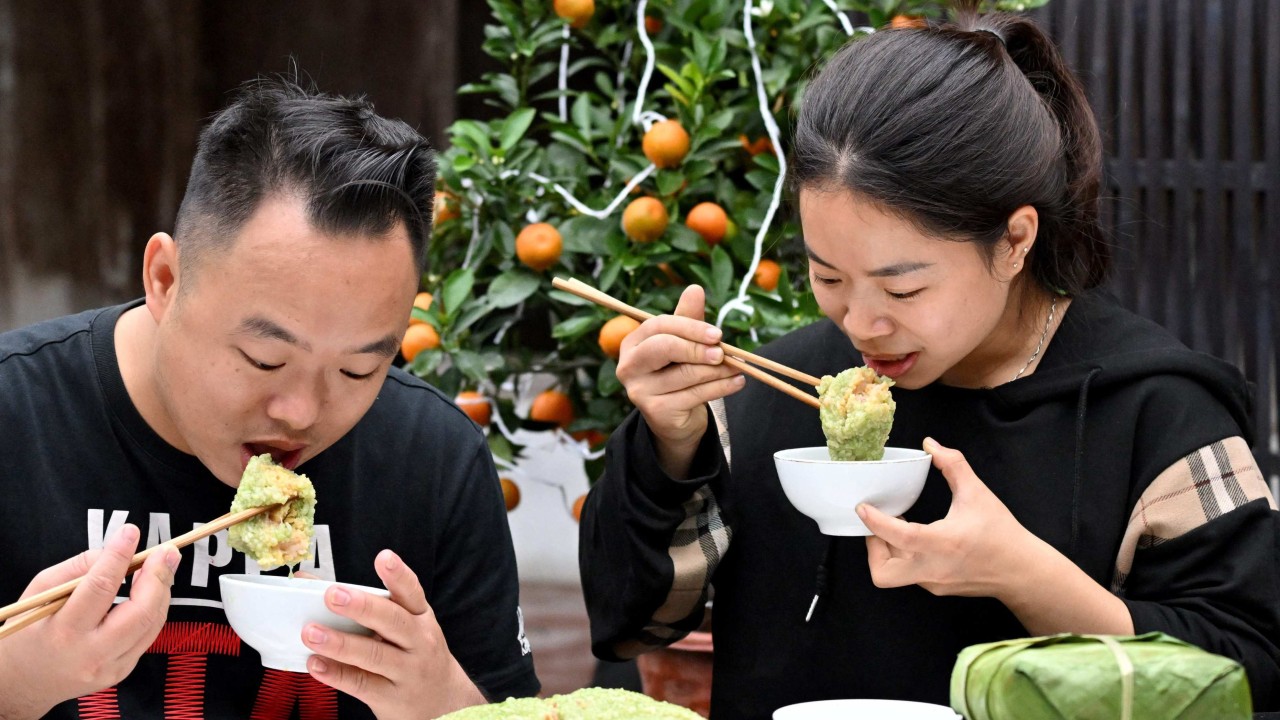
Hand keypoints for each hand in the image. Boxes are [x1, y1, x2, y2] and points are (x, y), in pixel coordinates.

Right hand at [0, 524, 178, 719]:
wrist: (24, 681)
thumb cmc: (30, 629)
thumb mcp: (41, 592)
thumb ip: (78, 568)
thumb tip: (117, 551)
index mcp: (63, 632)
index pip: (100, 587)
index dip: (119, 556)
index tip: (131, 532)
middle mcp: (90, 654)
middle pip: (140, 611)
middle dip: (158, 576)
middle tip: (167, 550)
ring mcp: (110, 667)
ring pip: (152, 622)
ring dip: (162, 589)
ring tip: (163, 564)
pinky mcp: (121, 671)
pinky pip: (149, 635)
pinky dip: (155, 607)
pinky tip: (153, 590)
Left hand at [303, 550, 484, 718]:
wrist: (444, 702)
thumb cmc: (415, 654)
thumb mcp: (407, 627)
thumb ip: (369, 607)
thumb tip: (312, 584)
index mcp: (421, 617)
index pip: (411, 593)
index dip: (398, 575)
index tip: (383, 558)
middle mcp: (419, 642)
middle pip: (392, 622)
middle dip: (362, 607)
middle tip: (332, 595)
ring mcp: (408, 672)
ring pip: (373, 655)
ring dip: (340, 643)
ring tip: (311, 632)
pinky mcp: (392, 698)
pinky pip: (361, 684)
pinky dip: (336, 674)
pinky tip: (316, 663)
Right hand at [615, 285, 744, 476]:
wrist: (675, 418)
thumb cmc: (677, 372)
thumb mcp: (683, 344)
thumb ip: (688, 319)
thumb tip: (695, 289)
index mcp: (632, 343)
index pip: (659, 326)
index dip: (689, 327)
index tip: (717, 334)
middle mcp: (628, 366)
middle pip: (663, 347)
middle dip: (697, 348)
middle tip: (721, 352)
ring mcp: (639, 390)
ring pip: (684, 374)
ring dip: (717, 370)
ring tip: (737, 367)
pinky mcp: (655, 411)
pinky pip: (694, 395)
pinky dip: (720, 387)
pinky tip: (737, 382)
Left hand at [857, 438, 1042, 598]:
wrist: (1022, 571)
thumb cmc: (1001, 533)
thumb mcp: (977, 493)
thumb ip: (952, 465)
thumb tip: (930, 444)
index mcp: (942, 544)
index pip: (898, 536)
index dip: (875, 521)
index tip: (863, 507)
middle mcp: (932, 569)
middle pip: (882, 573)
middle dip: (872, 547)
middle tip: (876, 526)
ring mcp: (933, 582)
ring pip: (893, 574)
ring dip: (886, 551)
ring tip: (895, 527)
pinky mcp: (937, 588)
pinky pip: (909, 575)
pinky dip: (903, 557)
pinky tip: (913, 538)